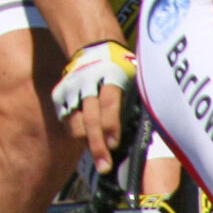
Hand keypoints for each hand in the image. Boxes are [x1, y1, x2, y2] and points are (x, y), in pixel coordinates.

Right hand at [50, 40, 133, 172]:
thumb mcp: (132, 77)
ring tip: (97, 156)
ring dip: (86, 142)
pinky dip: (75, 131)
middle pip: (90, 117)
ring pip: (75, 121)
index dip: (111, 124)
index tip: (114, 144)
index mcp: (111, 76)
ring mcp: (73, 89)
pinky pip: (66, 119)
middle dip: (97, 144)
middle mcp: (89, 83)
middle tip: (104, 166)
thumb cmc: (120, 68)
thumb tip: (151, 129)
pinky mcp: (61, 94)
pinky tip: (85, 140)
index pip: (109, 102)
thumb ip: (134, 99)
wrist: (92, 46)